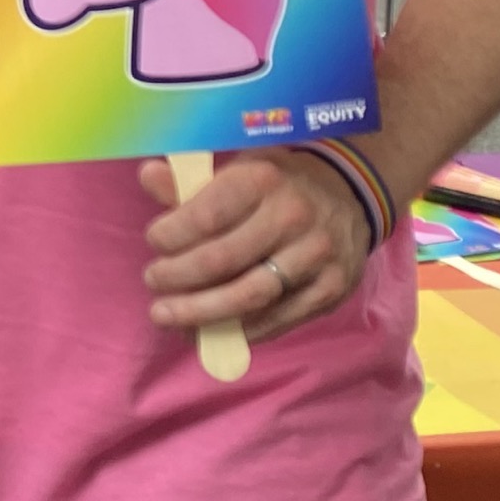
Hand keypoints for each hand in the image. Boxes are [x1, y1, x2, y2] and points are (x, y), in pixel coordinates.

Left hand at [138, 151, 371, 344]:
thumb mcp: (240, 169)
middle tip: (153, 281)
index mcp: (263, 180)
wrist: (351, 195)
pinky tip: (207, 331)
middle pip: (221, 260)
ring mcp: (315, 257)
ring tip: (167, 317)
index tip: (154, 242)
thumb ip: (193, 181)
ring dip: (200, 313)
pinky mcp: (329, 290)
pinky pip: (276, 320)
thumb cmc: (279, 184)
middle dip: (177, 277)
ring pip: (248, 297)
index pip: (206, 215)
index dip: (171, 235)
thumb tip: (148, 176)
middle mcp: (292, 217)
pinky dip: (237, 331)